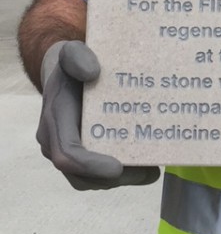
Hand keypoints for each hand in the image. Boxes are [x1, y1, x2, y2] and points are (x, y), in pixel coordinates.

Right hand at [37, 40, 159, 190]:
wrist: (67, 73)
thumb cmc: (72, 64)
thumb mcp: (72, 52)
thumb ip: (78, 56)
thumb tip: (92, 73)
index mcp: (55, 119)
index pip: (66, 153)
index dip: (90, 166)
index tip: (117, 168)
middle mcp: (56, 142)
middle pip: (81, 176)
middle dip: (116, 179)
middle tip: (150, 172)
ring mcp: (68, 151)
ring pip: (93, 181)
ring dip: (123, 180)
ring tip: (152, 169)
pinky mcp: (82, 156)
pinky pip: (99, 175)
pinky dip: (123, 174)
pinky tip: (148, 165)